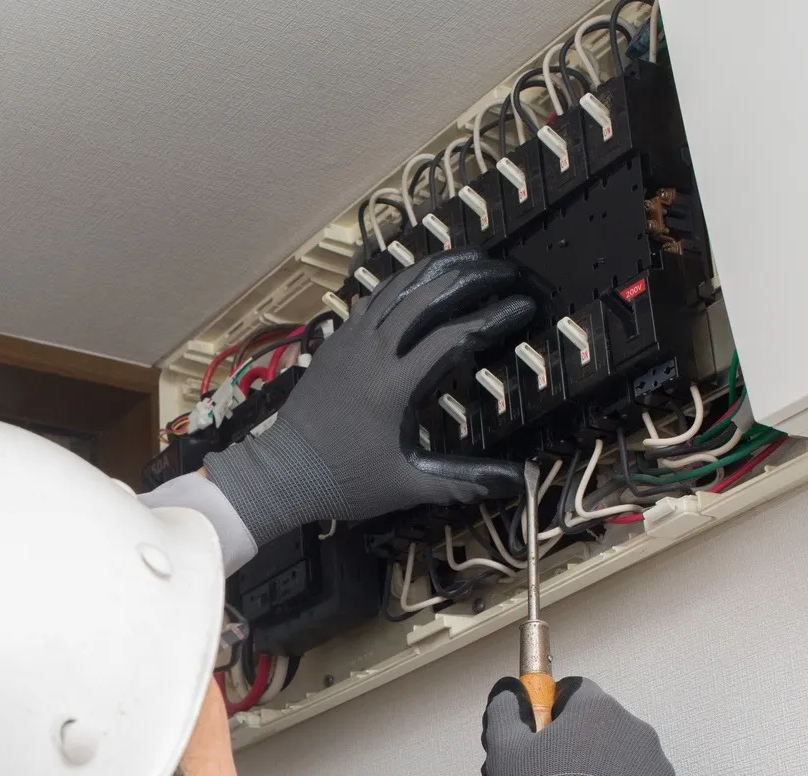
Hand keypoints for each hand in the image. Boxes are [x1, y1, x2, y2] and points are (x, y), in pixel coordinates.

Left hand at [203, 248, 536, 544]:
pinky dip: (396, 286)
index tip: (524, 307)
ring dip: (433, 270)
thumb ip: (461, 483)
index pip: (454, 336)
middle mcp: (372, 352)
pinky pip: (369, 302)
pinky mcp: (333, 343)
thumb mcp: (406, 485)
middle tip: (502, 270)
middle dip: (469, 277)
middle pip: (426, 296)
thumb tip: (516, 483)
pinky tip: (414, 281)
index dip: (493, 317)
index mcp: (394, 385)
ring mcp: (349, 342)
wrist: (283, 472)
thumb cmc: (345, 481)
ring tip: (466, 258)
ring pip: (394, 289)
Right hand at [480, 677, 680, 775]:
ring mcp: (657, 772)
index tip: (534, 739)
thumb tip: (511, 697)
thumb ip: (505, 712)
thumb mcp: (504, 752)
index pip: (572, 691)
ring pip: (616, 764)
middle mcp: (636, 732)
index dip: (547, 714)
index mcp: (599, 710)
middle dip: (570, 750)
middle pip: (595, 730)